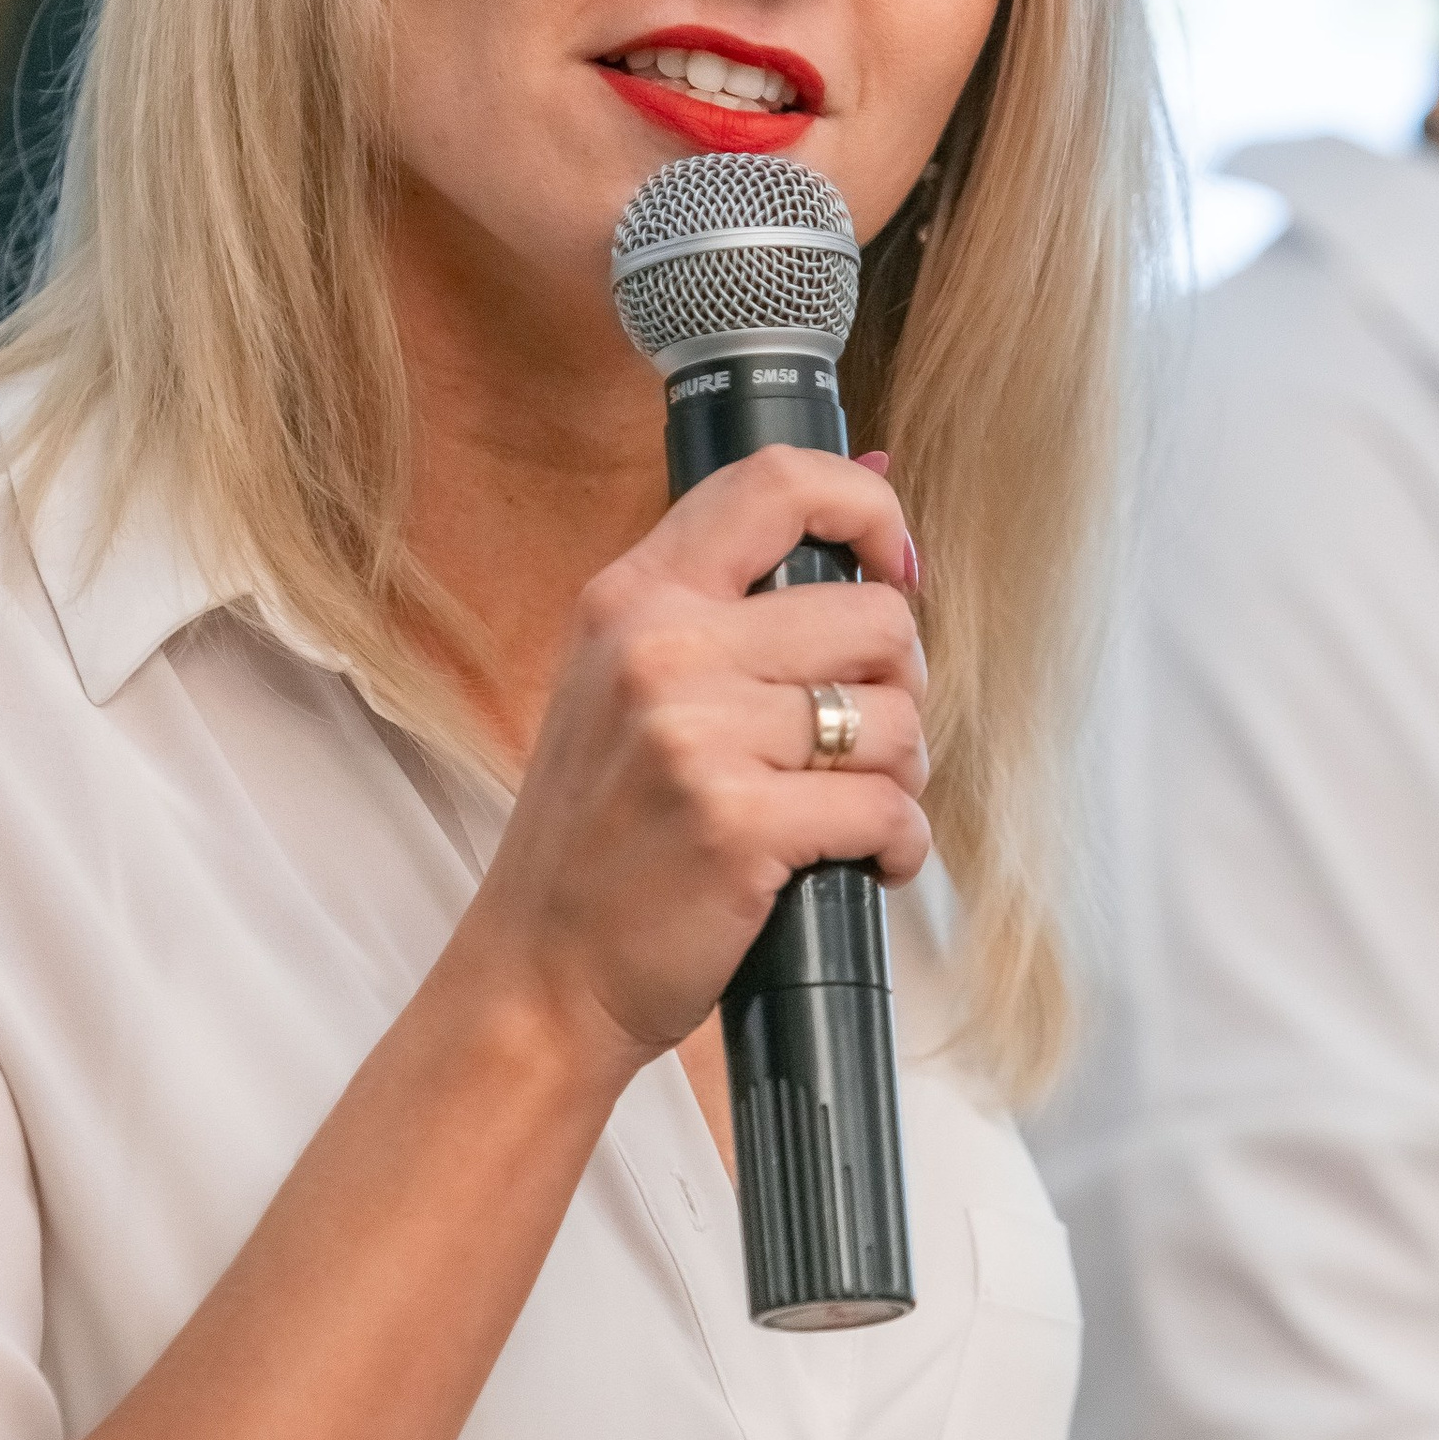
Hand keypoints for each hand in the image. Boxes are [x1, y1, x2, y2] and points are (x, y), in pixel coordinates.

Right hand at [467, 450, 929, 1072]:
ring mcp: (696, 737)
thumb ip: (735, 594)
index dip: (868, 508)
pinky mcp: (738, 824)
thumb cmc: (601, 836)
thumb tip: (879, 464)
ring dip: (900, 776)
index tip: (894, 570)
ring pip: (895, 718)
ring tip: (846, 811)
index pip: (777, 482)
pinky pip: (889, 810)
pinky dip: (898, 847)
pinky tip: (859, 864)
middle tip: (859, 742)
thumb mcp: (627, 682)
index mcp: (633, 598)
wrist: (538, 975)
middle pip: (876, 617)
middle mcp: (660, 649)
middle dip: (900, 687)